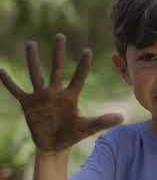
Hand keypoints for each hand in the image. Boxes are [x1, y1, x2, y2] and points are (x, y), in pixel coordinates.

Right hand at [0, 34, 122, 153]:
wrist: (54, 145)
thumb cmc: (72, 134)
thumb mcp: (88, 128)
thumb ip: (103, 121)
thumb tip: (122, 118)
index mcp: (71, 96)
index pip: (78, 77)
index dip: (83, 66)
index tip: (87, 51)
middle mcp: (56, 92)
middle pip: (57, 68)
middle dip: (58, 53)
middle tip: (60, 35)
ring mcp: (41, 96)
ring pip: (36, 74)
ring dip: (33, 60)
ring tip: (31, 43)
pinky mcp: (28, 103)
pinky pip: (16, 90)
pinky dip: (8, 82)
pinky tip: (0, 70)